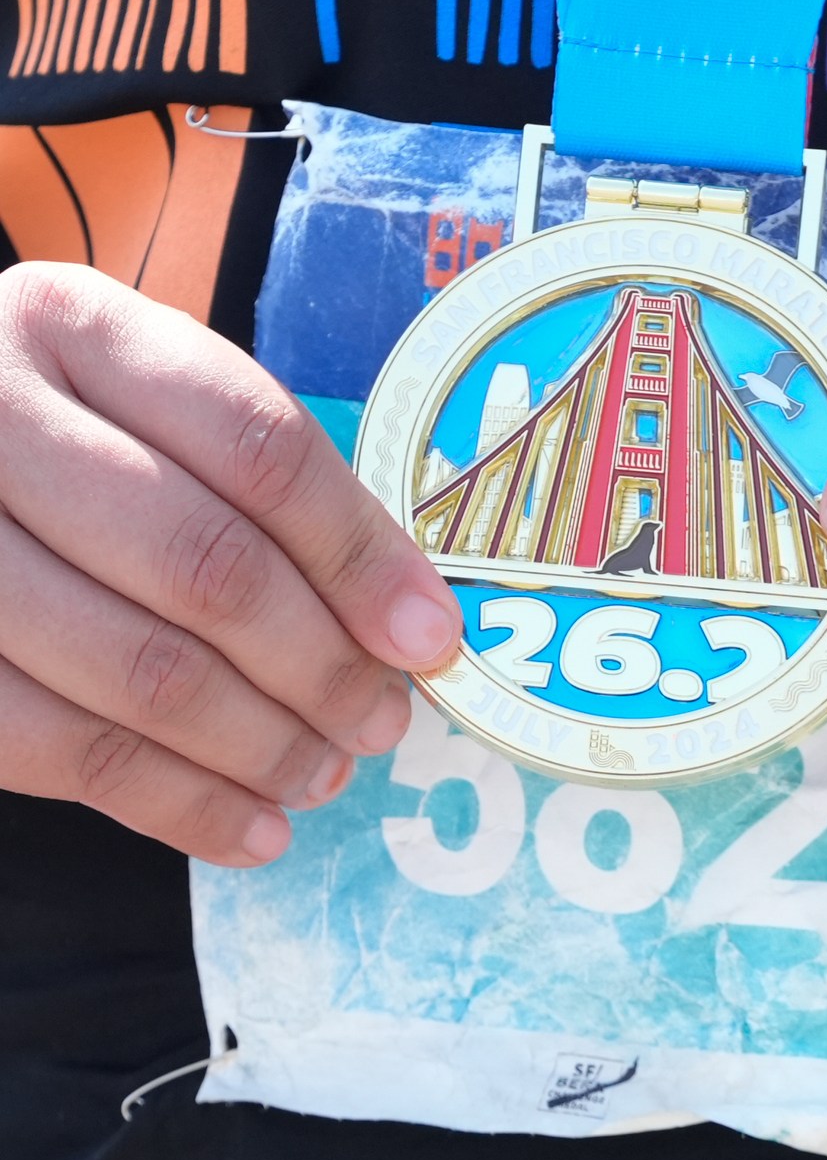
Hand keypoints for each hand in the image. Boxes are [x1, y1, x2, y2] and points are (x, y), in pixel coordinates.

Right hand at [0, 264, 460, 864]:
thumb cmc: (65, 448)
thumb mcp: (146, 414)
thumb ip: (257, 489)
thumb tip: (404, 623)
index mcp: (76, 329)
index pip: (256, 446)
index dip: (358, 555)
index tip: (428, 635)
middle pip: (204, 564)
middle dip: (319, 666)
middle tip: (379, 721)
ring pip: (140, 673)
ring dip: (260, 746)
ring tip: (323, 775)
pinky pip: (64, 754)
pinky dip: (178, 806)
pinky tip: (251, 829)